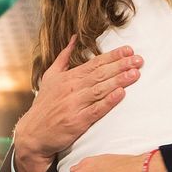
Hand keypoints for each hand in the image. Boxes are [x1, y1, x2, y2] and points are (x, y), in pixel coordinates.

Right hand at [13, 37, 142, 171]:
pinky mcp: (77, 121)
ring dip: (119, 81)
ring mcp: (74, 105)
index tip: (129, 50)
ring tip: (135, 74)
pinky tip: (121, 94)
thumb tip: (74, 39)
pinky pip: (96, 110)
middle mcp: (72, 89)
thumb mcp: (50, 77)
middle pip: (100, 74)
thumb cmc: (45, 104)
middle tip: (138, 60)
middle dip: (121, 65)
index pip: (95, 63)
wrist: (32, 133)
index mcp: (68, 77)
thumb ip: (63, 57)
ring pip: (100, 90)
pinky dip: (108, 101)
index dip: (113, 56)